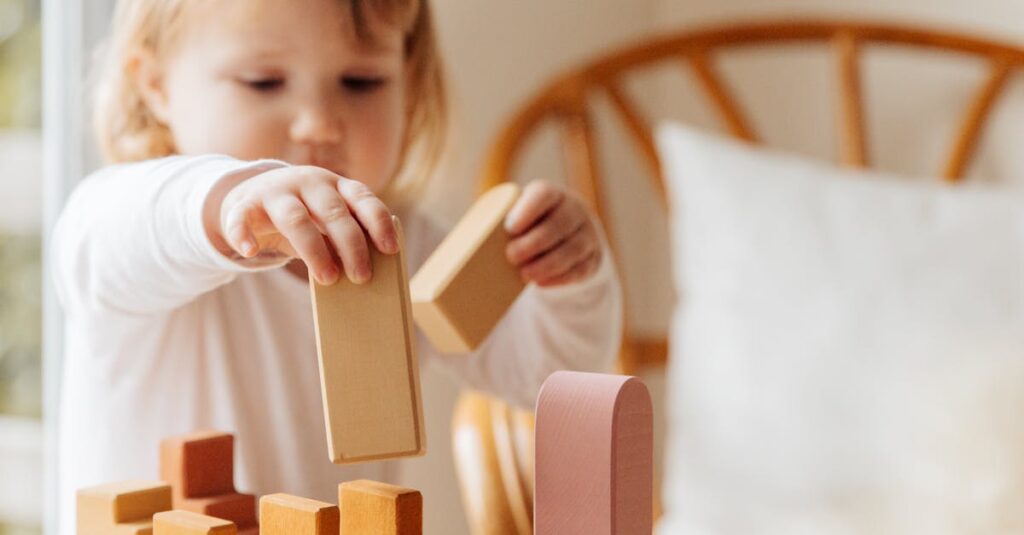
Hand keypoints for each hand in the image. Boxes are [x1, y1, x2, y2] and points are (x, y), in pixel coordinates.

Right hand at [216, 166, 397, 284]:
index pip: (363, 198)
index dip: (378, 222)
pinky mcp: (245, 203)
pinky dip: (244, 233)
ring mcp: (276, 190)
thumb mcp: (326, 221)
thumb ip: (343, 237)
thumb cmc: (303, 216)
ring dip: (313, 249)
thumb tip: (364, 270)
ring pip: (295, 218)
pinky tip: (250, 251)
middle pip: (333, 211)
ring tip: (327, 278)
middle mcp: (308, 182)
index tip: (390, 249)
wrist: (251, 198)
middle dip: (351, 245)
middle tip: (361, 276)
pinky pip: (241, 217)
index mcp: (335, 184)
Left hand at [504, 181, 602, 286]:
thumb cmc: (529, 225)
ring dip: (548, 263)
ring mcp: (587, 234)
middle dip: (535, 242)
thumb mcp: (518, 216)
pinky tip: (541, 283)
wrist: (567, 233)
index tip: (510, 227)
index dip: (528, 209)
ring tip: (525, 275)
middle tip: (511, 256)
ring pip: (572, 248)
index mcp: (551, 195)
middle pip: (558, 224)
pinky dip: (560, 277)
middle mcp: (573, 211)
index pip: (543, 195)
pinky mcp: (592, 258)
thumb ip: (496, 223)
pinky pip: (580, 268)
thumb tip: (455, 245)